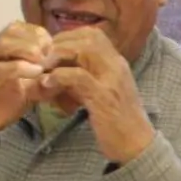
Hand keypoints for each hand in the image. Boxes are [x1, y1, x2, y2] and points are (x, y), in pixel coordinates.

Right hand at [0, 22, 53, 145]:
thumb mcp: (27, 90)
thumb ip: (43, 80)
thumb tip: (66, 73)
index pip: (16, 28)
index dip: (36, 33)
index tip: (53, 45)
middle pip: (10, 32)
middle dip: (34, 38)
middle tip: (50, 52)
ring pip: (2, 45)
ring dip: (27, 49)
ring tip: (43, 60)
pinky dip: (19, 68)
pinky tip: (35, 72)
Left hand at [38, 28, 154, 163]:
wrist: (137, 146)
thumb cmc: (118, 123)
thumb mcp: (104, 94)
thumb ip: (87, 79)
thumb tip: (61, 72)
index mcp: (118, 64)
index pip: (94, 34)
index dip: (70, 36)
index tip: (53, 50)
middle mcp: (117, 67)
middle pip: (89, 36)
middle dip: (61, 42)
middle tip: (44, 58)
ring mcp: (111, 80)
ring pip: (84, 50)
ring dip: (59, 55)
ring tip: (43, 68)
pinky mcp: (103, 97)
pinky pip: (78, 76)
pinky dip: (58, 76)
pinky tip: (46, 85)